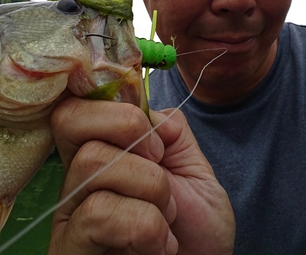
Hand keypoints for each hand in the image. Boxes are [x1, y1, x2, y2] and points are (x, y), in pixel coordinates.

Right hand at [48, 97, 234, 253]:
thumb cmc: (195, 229)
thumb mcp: (196, 170)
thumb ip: (173, 133)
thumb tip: (149, 114)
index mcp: (106, 150)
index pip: (78, 103)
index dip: (114, 102)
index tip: (157, 138)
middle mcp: (80, 176)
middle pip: (72, 119)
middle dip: (129, 128)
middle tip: (160, 161)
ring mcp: (72, 210)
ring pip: (93, 160)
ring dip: (149, 186)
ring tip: (167, 216)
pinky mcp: (71, 246)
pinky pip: (98, 212)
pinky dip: (144, 224)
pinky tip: (159, 245)